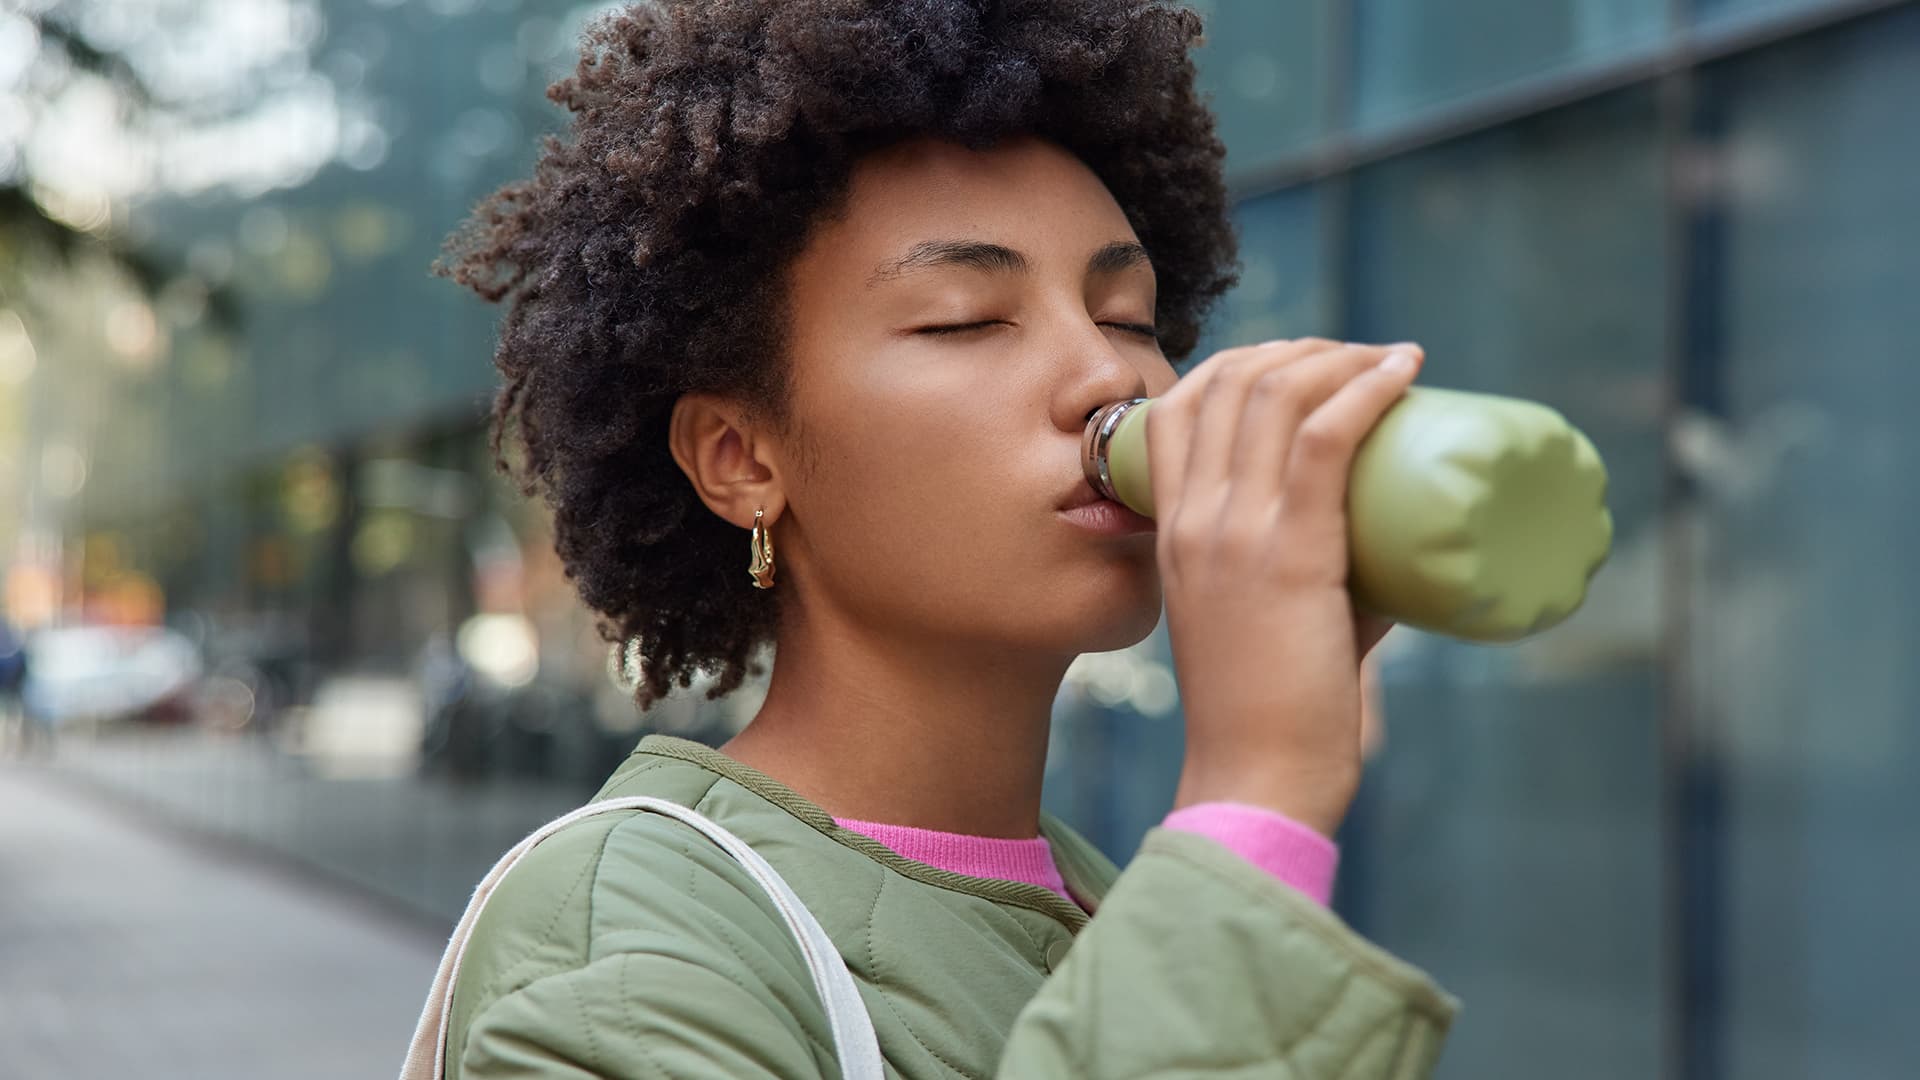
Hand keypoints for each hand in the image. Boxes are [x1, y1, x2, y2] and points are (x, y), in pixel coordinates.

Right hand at [1152, 339, 1423, 838]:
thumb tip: (1397, 551)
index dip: (1241, 362)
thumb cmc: (1271, 713)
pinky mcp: (1289, 555)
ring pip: (1277, 396)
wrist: (1255, 777)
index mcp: (1171, 532)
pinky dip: (1366, 389)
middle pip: (1231, 383)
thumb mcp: (1264, 619)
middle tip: (1359, 358)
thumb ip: (1322, 579)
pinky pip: (1322, 439)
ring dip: (1340, 356)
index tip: (1304, 364)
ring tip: (1390, 359)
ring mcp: (1233, 534)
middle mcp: (1192, 520)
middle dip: (1300, 348)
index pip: (1180, 406)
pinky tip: (1403, 369)